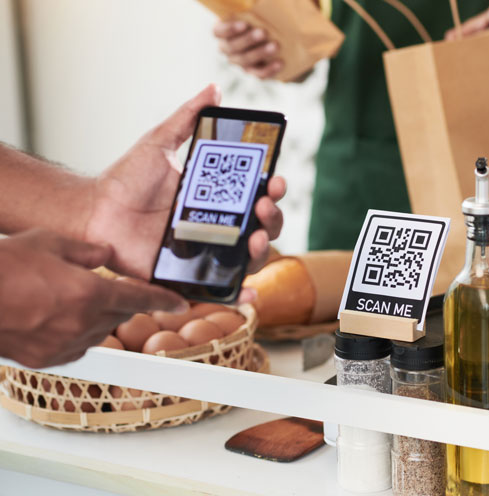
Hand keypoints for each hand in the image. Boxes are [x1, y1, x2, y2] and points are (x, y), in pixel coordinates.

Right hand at [0, 230, 185, 367]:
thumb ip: (85, 251)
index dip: (164, 301)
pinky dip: (76, 333)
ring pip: (98, 332)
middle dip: (119, 301)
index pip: (140, 298)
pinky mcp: (46, 359)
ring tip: (68, 298)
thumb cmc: (3, 268)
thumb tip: (105, 255)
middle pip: (119, 314)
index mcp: (89, 294)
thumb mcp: (48, 242)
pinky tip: (57, 318)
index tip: (180, 304)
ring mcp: (64, 345)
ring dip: (96, 317)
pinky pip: (76, 347)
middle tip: (102, 288)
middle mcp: (82, 323)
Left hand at [85, 84, 286, 285]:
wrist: (95, 212)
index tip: (274, 180)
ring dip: (262, 250)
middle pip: (260, 227)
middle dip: (272, 217)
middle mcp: (218, 225)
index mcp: (216, 197)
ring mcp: (206, 252)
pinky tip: (249, 293)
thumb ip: (187, 118)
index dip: (272, 190)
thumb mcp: (159, 143)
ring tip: (254, 238)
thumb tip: (213, 90)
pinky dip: (240, 295)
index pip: (257, 196)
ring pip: (249, 258)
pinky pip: (221, 289)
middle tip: (263, 205)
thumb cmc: (125, 180)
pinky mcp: (190, 276)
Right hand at [214, 20, 283, 78]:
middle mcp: (227, 49)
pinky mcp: (252, 72)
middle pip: (233, 47)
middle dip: (248, 40)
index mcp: (222, 32)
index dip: (230, 29)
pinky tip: (280, 63)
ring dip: (260, 53)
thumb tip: (259, 8)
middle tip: (263, 33)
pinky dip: (270, 69)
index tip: (245, 24)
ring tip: (275, 46)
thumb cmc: (255, 21)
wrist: (267, 39)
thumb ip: (251, 14)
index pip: (218, 32)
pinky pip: (259, 74)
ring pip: (246, 60)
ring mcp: (238, 62)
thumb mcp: (251, 16)